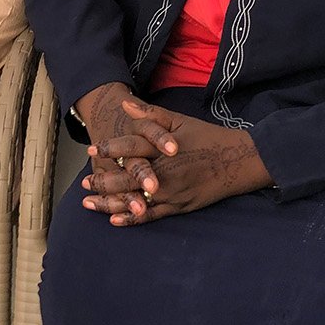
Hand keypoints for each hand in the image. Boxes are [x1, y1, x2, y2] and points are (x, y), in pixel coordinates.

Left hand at [82, 100, 271, 225]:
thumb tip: (125, 103)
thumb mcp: (180, 121)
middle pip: (129, 178)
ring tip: (89, 202)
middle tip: (85, 181)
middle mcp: (167, 172)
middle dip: (104, 181)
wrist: (239, 161)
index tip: (92, 150)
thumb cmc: (208, 138)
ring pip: (136, 200)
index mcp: (165, 148)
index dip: (111, 149)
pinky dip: (133, 218)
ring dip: (111, 203)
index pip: (133, 147)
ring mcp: (173, 192)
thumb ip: (151, 114)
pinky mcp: (180, 206)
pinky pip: (152, 216)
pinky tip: (115, 220)